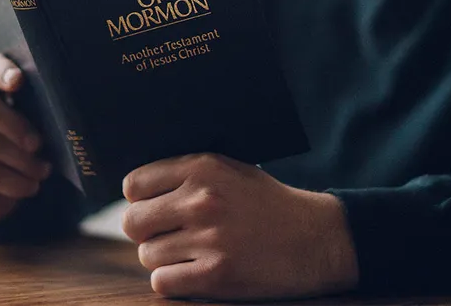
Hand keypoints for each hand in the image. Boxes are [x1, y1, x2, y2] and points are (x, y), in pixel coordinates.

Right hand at [0, 53, 51, 224]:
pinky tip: (32, 185)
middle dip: (13, 122)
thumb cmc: (10, 139)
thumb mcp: (20, 118)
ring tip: (44, 169)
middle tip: (38, 143)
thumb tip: (63, 110)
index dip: (2, 71)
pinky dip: (16, 181)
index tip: (19, 81)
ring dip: (23, 160)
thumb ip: (31, 106)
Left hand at [121, 153, 358, 299]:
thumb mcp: (231, 171)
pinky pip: (162, 281)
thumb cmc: (268, 204)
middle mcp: (202, 200)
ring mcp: (209, 238)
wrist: (316, 239)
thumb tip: (135, 190)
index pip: (134, 184)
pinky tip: (193, 273)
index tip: (152, 207)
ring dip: (162, 259)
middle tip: (166, 235)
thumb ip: (188, 175)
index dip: (139, 200)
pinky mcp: (216, 275)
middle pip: (133, 222)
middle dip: (145, 232)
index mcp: (203, 168)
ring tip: (189, 253)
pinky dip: (173, 281)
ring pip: (147, 255)